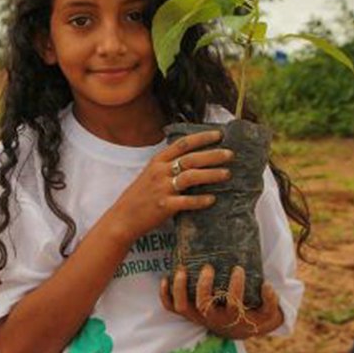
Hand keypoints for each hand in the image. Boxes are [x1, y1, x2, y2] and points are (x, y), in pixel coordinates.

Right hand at [108, 130, 232, 242]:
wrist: (123, 218)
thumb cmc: (138, 197)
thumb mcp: (149, 175)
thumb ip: (167, 167)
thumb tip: (193, 162)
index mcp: (156, 161)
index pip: (182, 144)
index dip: (202, 138)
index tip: (219, 135)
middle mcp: (159, 172)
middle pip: (191, 158)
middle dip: (213, 155)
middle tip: (230, 154)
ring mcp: (161, 189)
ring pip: (191, 177)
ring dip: (211, 174)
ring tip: (227, 174)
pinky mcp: (164, 206)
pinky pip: (187, 201)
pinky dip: (201, 200)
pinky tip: (212, 199)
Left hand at [160, 265, 283, 338]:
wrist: (238, 327)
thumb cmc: (254, 315)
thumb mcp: (269, 312)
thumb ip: (271, 301)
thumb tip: (267, 285)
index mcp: (232, 318)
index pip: (233, 303)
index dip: (236, 286)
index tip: (238, 269)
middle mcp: (212, 319)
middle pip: (203, 305)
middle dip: (204, 285)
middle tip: (208, 267)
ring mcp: (197, 316)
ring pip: (183, 306)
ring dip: (180, 288)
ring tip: (182, 269)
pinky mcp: (187, 312)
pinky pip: (171, 307)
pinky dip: (165, 294)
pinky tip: (166, 278)